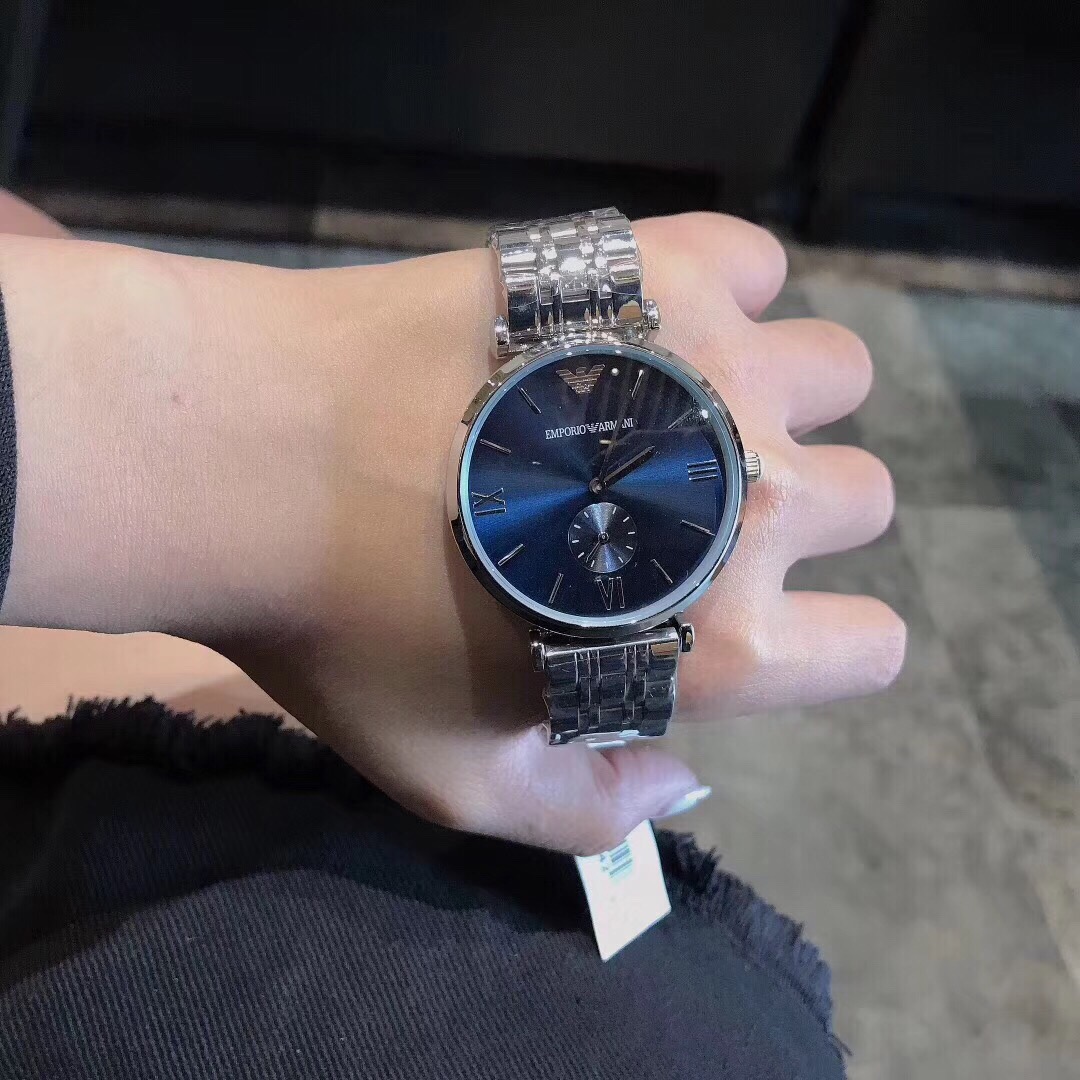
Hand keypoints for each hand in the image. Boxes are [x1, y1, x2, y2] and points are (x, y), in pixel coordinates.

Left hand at [227, 213, 904, 854]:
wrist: (251, 455)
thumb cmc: (347, 633)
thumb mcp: (459, 782)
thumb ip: (592, 809)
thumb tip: (687, 772)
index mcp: (721, 642)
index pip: (871, 648)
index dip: (829, 646)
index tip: (758, 621)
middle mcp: (756, 502)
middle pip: (863, 498)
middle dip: (797, 516)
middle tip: (687, 507)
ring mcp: (717, 368)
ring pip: (837, 371)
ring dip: (781, 394)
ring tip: (680, 403)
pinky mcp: (656, 269)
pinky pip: (755, 259)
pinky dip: (720, 288)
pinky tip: (644, 323)